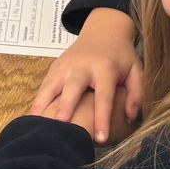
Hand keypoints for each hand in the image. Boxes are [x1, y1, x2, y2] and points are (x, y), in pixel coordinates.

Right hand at [30, 10, 142, 144]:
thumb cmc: (120, 56)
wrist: (103, 29)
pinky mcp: (55, 67)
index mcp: (105, 68)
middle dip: (66, 104)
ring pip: (52, 85)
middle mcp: (83, 66)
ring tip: (36, 123)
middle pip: (73, 86)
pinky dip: (38, 100)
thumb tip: (130, 116)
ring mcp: (66, 65)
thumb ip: (136, 92)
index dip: (102, 117)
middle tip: (60, 123)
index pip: (104, 95)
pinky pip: (45, 85)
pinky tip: (33, 117)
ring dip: (44, 103)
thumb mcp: (136, 70)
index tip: (100, 139)